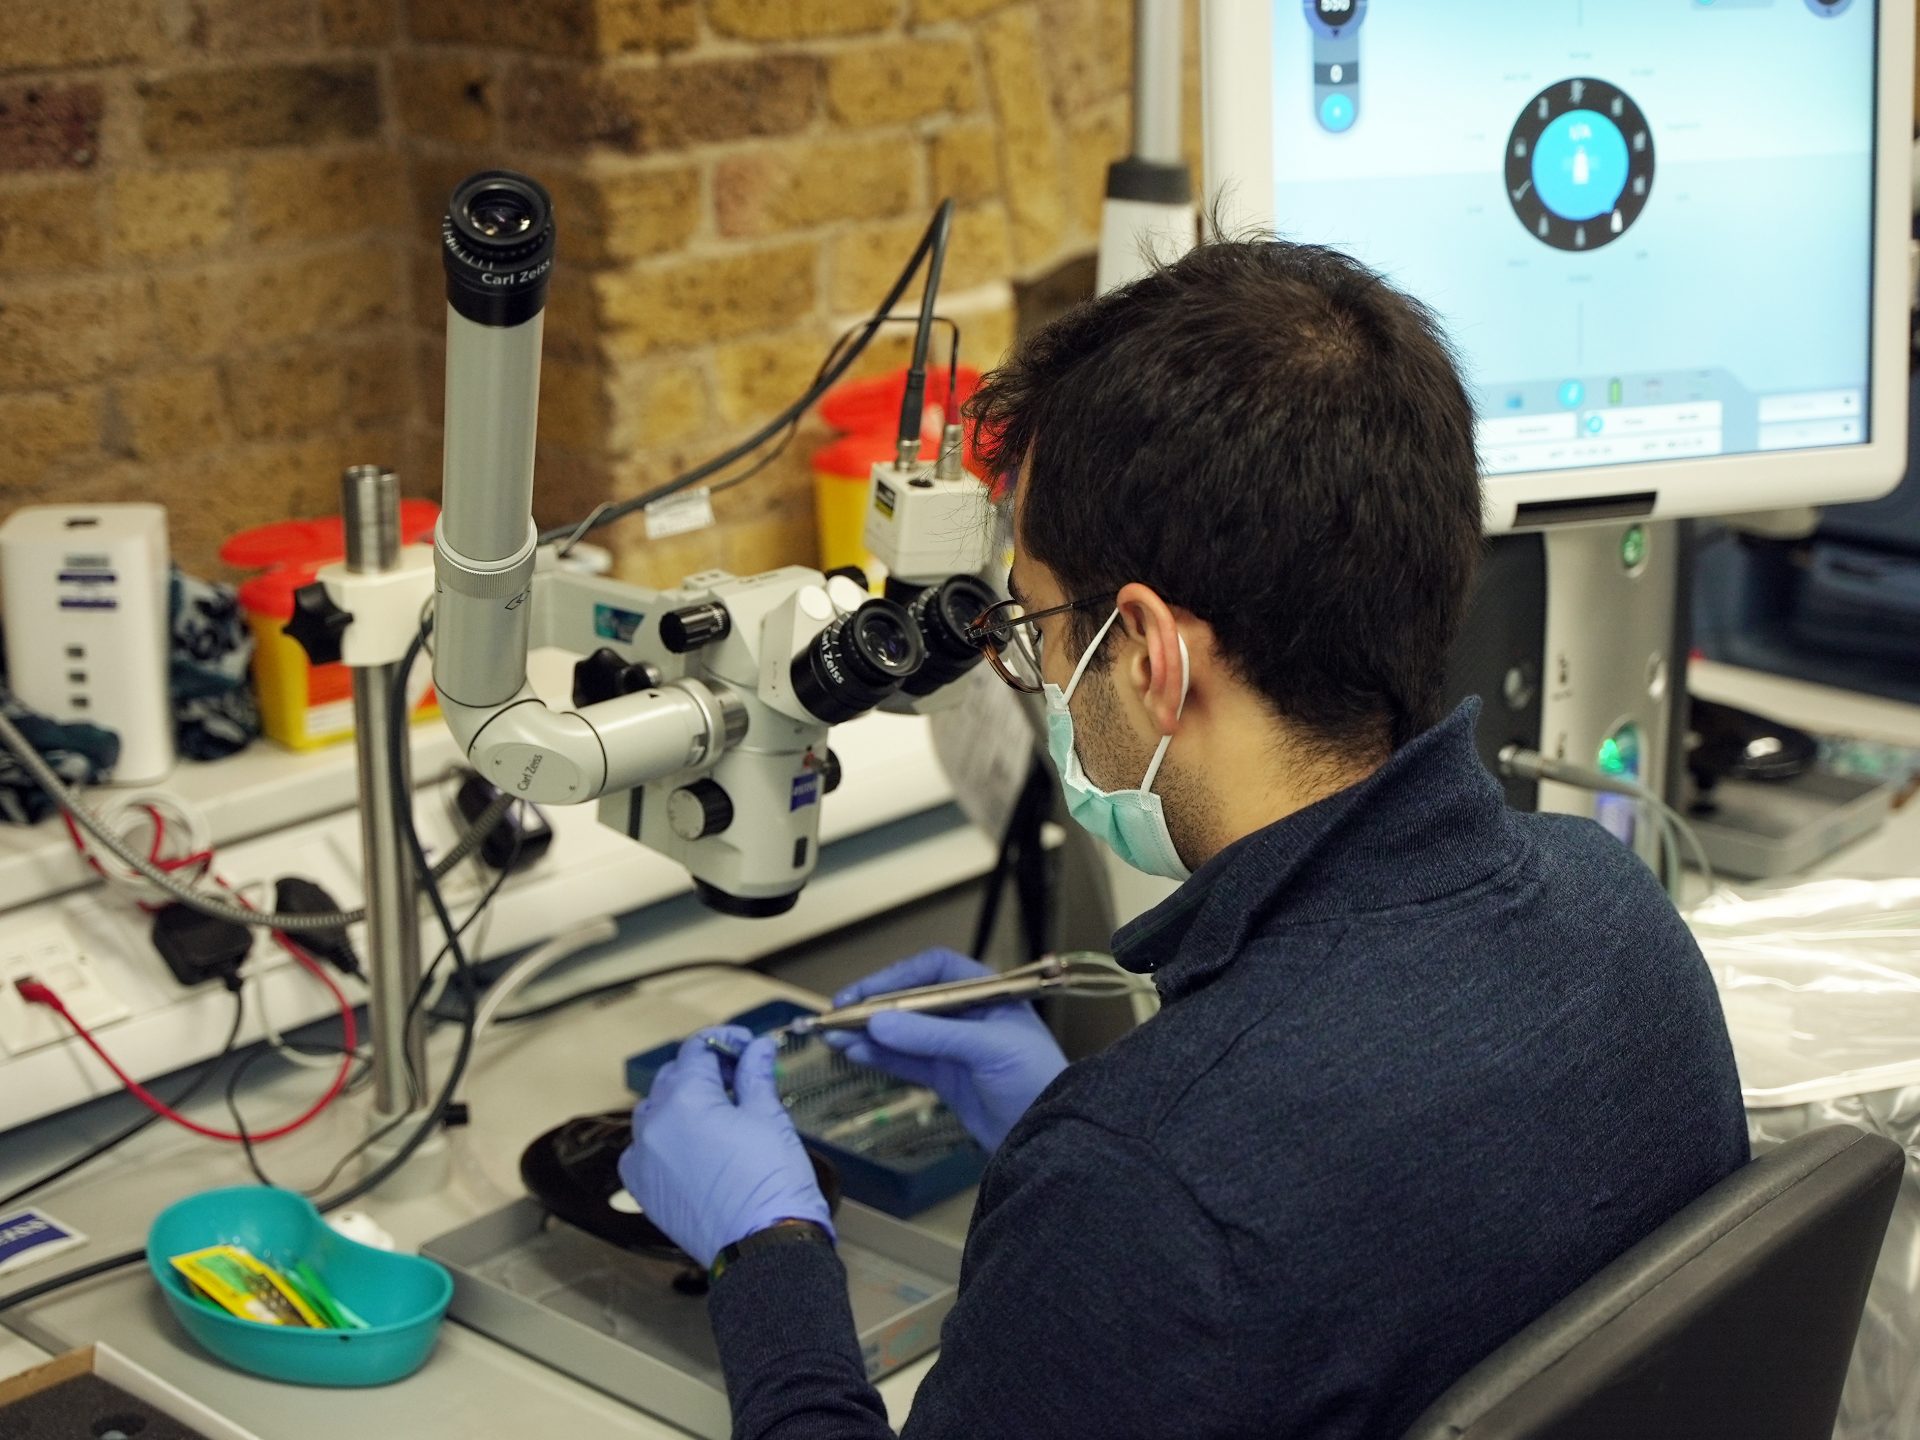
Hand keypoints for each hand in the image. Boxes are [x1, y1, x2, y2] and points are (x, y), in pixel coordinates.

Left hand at [619, 1025, 831, 1269]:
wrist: (763, 1247)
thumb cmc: (771, 1183)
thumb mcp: (769, 1116)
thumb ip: (755, 1075)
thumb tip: (756, 1049)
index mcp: (685, 1099)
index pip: (697, 1050)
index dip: (726, 1041)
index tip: (747, 1047)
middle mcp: (654, 1125)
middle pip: (673, 1077)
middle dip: (705, 1070)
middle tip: (740, 1077)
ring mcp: (643, 1158)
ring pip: (654, 1111)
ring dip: (681, 1102)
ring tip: (718, 1113)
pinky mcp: (643, 1188)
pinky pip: (643, 1149)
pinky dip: (662, 1139)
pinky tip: (692, 1146)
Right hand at [825, 948, 1066, 1152]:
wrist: (1052, 1136)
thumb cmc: (1036, 1080)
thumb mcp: (987, 1048)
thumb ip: (932, 1035)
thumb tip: (879, 1023)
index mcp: (986, 993)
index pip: (933, 971)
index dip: (897, 977)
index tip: (865, 994)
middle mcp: (967, 1015)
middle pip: (911, 1001)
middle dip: (873, 1007)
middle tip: (837, 1015)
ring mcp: (954, 1047)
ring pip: (901, 1033)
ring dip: (867, 1033)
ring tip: (833, 1036)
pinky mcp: (945, 1077)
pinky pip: (904, 1061)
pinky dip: (878, 1057)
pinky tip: (853, 1053)